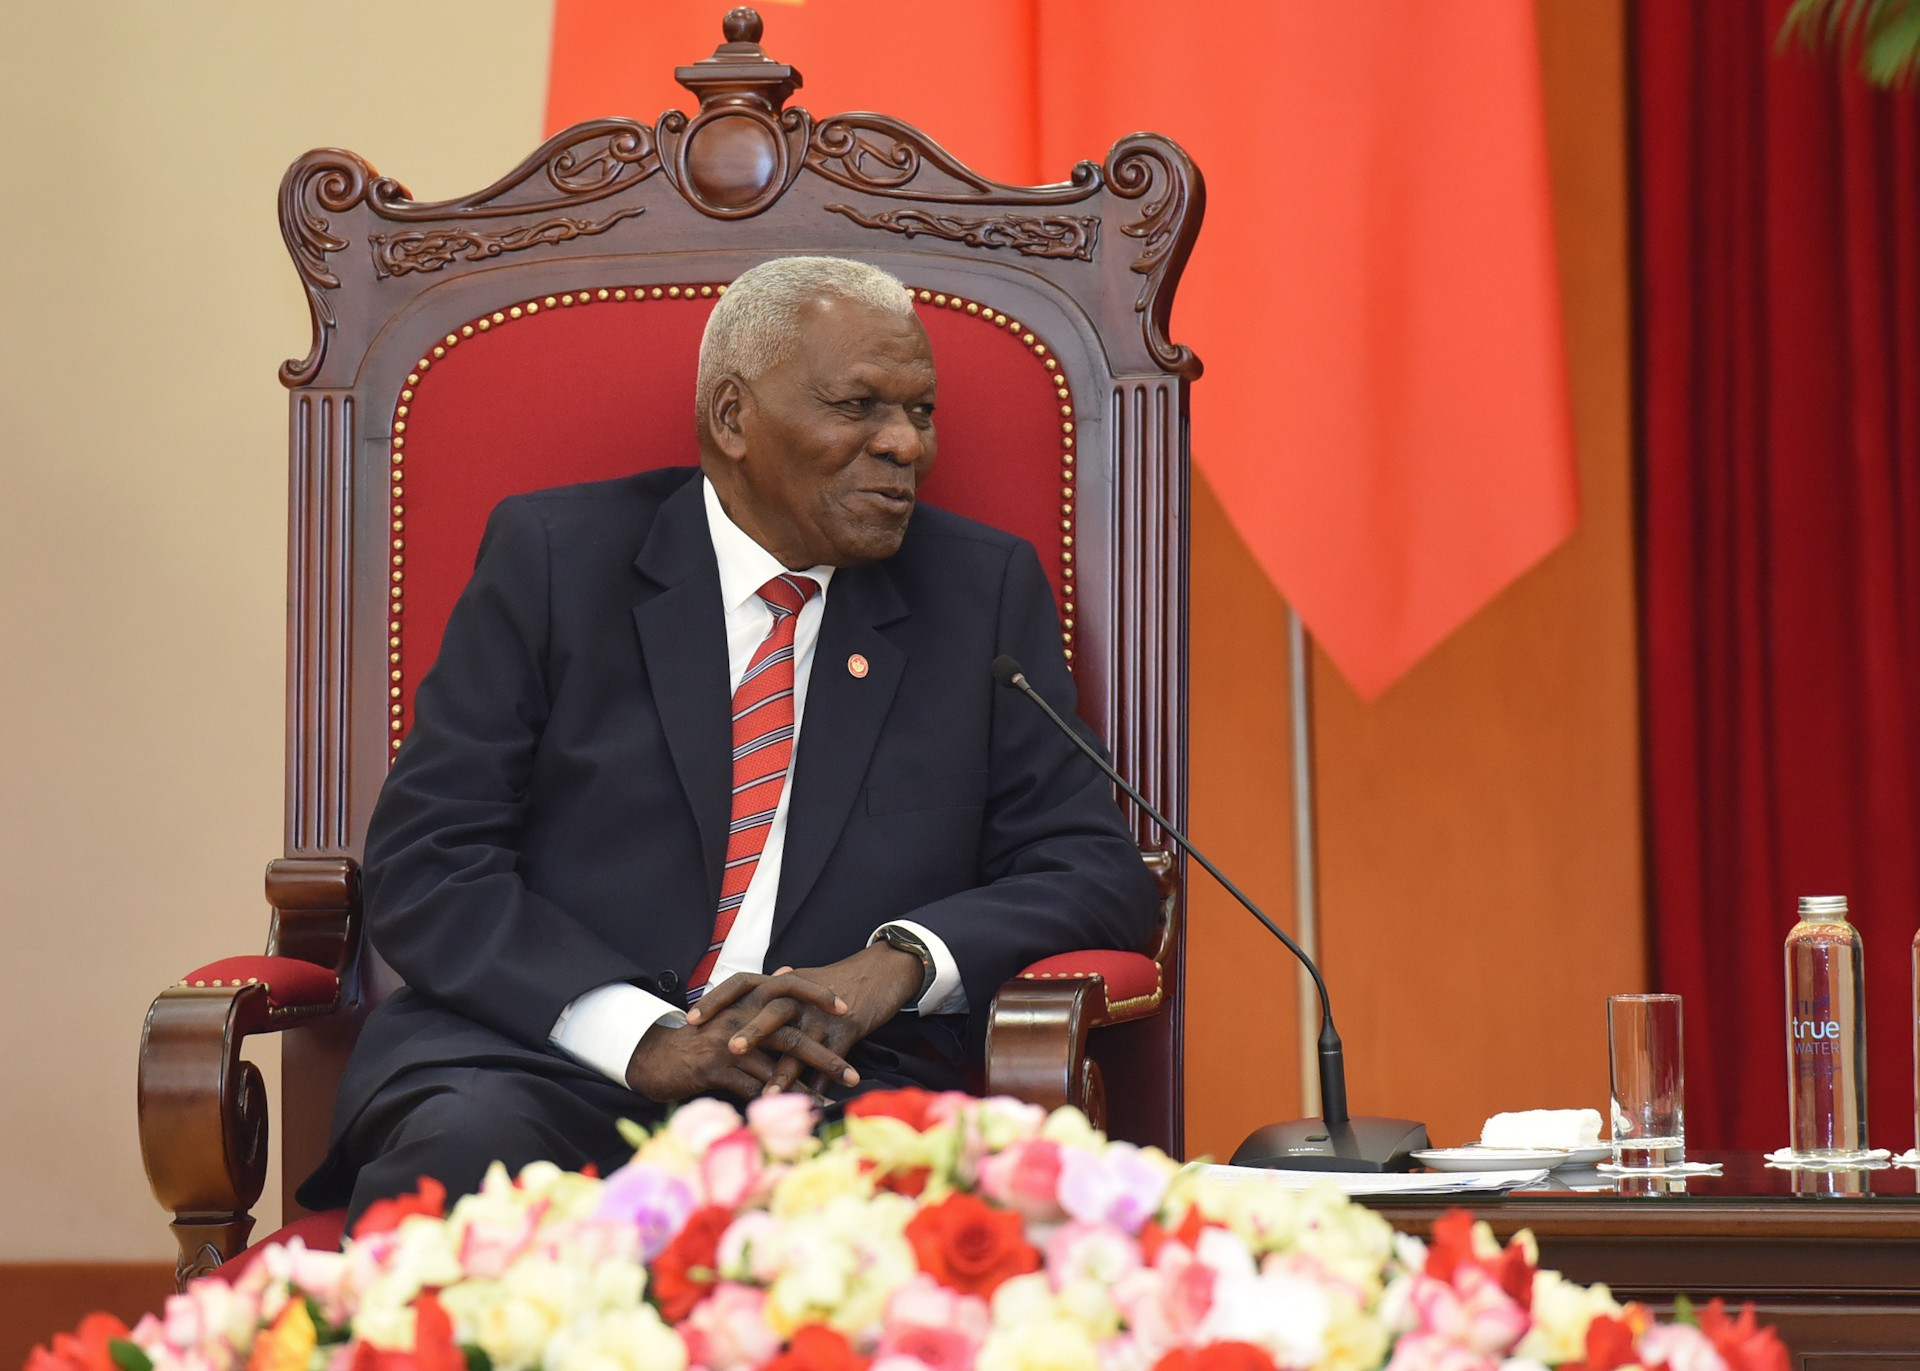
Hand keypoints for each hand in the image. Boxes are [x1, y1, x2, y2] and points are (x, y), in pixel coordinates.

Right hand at [624, 970, 854, 1102]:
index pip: (789, 988)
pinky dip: (777, 1104)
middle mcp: (739, 1016)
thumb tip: (786, 973)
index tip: (846, 1009)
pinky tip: (795, 1118)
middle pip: (792, 1036)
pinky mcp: (716, 1068)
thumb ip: (761, 998)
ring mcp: (727, 1043)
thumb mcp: (731, 1011)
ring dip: (806, 1090)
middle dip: (826, 1058)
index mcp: (746, 999)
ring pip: (777, 1067)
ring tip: (831, 1104)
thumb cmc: (702, 1037)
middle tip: (853, 1074)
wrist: (658, 1056)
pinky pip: (754, 1089)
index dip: (818, 996)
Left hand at [689, 942, 923, 1095]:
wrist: (883, 972)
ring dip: (784, 1072)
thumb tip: (769, 980)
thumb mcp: (807, 980)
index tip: (691, 1019)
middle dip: (750, 1032)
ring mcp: (823, 1014)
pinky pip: (830, 1059)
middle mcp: (799, 997)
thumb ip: (784, 986)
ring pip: (800, 1044)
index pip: (741, 984)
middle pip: (771, 1012)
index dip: (716, 1000)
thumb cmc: (840, 981)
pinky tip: (809, 1104)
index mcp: (783, 984)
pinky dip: (820, 1085)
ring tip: (767, 1095)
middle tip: (727, 1050)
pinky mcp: (847, 1029)